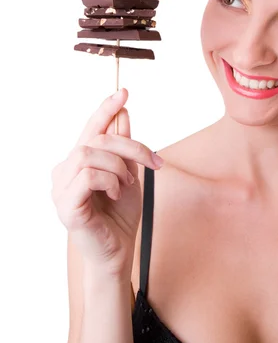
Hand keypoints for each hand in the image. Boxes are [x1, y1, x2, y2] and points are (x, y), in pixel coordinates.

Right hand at [51, 88, 161, 276]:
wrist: (119, 251)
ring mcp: (60, 188)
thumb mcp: (128, 173)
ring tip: (127, 184)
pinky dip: (109, 180)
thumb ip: (122, 147)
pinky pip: (88, 176)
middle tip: (151, 162)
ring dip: (118, 166)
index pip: (91, 128)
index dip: (106, 108)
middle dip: (129, 146)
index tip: (124, 91)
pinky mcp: (65, 205)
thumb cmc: (120, 214)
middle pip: (95, 139)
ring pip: (89, 154)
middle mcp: (64, 172)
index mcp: (78, 162)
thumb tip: (123, 113)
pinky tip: (116, 193)